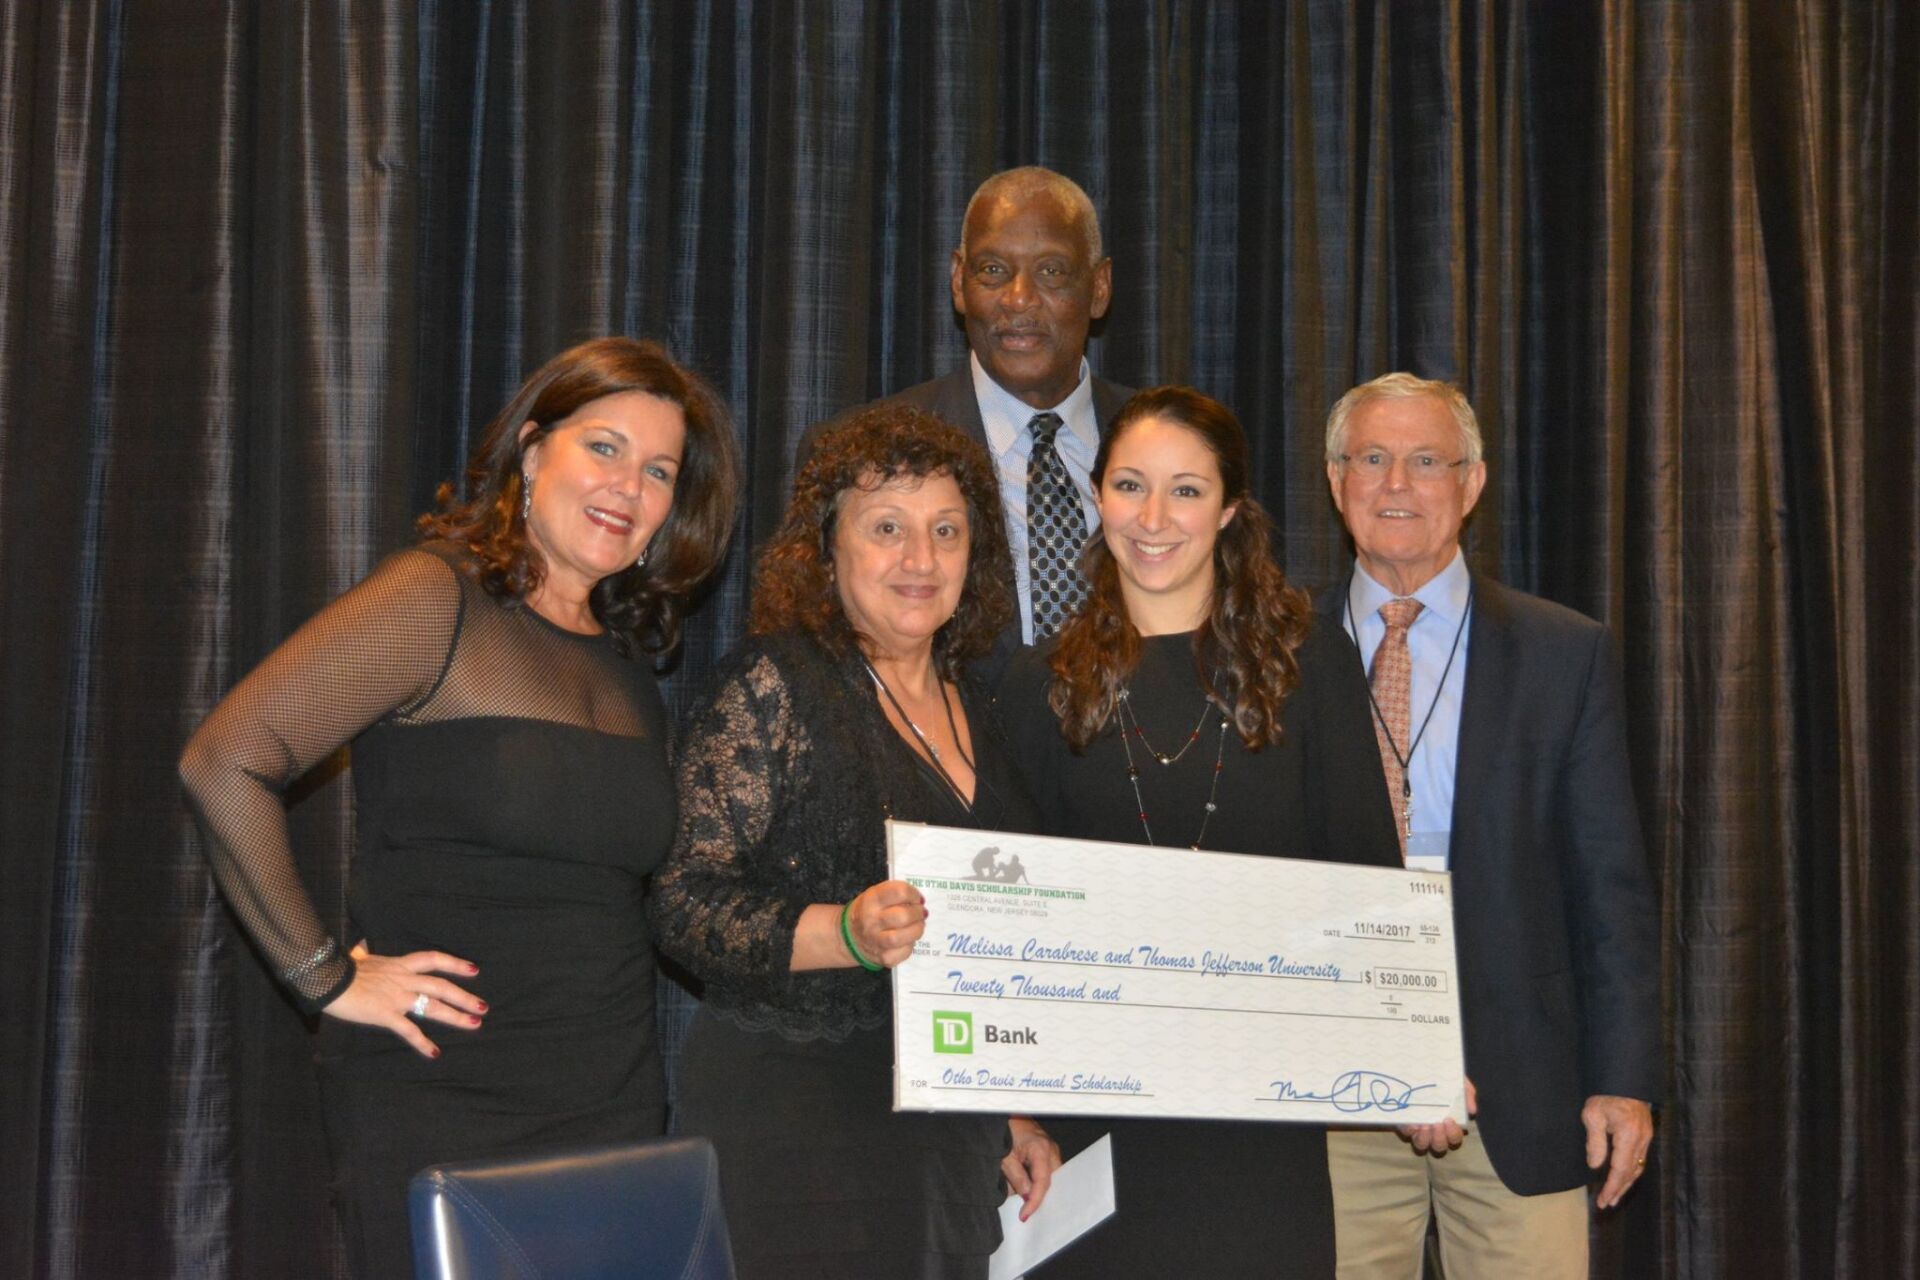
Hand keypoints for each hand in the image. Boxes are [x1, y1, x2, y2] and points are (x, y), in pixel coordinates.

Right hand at [323, 940, 485, 1058]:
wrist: (328, 979)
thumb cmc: (340, 969)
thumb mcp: (359, 958)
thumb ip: (365, 955)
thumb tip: (360, 948)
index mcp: (399, 965)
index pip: (433, 960)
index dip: (455, 963)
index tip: (473, 969)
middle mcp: (404, 979)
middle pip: (441, 986)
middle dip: (464, 996)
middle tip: (483, 1007)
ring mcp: (397, 997)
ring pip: (433, 1006)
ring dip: (455, 1016)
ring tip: (474, 1024)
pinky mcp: (386, 1014)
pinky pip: (409, 1030)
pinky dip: (422, 1042)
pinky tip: (434, 1052)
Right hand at [846, 880, 927, 967]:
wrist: (849, 937)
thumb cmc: (869, 912)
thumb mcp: (875, 895)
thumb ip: (896, 894)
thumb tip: (919, 901)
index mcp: (871, 900)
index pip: (899, 892)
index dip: (913, 894)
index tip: (916, 898)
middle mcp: (871, 920)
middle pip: (903, 916)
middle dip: (918, 913)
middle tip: (921, 912)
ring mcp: (876, 941)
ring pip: (903, 937)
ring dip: (917, 929)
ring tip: (917, 925)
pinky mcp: (883, 957)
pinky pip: (904, 952)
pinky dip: (910, 945)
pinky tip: (908, 939)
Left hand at [1001, 1117, 1060, 1220]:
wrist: (1006, 1114)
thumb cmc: (1005, 1131)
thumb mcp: (1005, 1157)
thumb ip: (1016, 1177)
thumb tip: (1026, 1197)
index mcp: (1040, 1149)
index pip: (1042, 1183)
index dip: (1035, 1201)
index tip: (1025, 1214)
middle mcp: (1051, 1149)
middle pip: (1051, 1181)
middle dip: (1038, 1196)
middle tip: (1025, 1211)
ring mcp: (1051, 1149)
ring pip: (1050, 1177)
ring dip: (1037, 1188)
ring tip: (1025, 1201)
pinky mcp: (1047, 1151)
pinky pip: (1047, 1170)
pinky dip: (1038, 1181)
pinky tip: (1029, 1189)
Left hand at [1399, 1076, 1476, 1152]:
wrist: (1418, 1064)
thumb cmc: (1442, 1076)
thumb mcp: (1458, 1080)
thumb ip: (1467, 1092)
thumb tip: (1472, 1110)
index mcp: (1448, 1122)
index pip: (1454, 1138)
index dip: (1453, 1134)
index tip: (1449, 1119)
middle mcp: (1433, 1129)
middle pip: (1440, 1146)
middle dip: (1440, 1139)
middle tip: (1438, 1123)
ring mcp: (1417, 1128)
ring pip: (1422, 1146)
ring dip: (1425, 1139)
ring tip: (1424, 1126)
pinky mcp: (1403, 1122)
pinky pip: (1406, 1133)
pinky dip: (1409, 1130)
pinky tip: (1411, 1122)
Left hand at [1583, 1094, 1653, 1208]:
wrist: (1624, 1079)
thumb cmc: (1606, 1095)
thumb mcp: (1593, 1115)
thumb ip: (1595, 1142)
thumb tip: (1595, 1166)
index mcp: (1628, 1136)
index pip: (1621, 1170)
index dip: (1612, 1187)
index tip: (1603, 1200)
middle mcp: (1641, 1140)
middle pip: (1632, 1173)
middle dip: (1619, 1190)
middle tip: (1607, 1204)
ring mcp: (1646, 1138)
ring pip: (1638, 1168)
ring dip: (1626, 1184)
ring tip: (1615, 1196)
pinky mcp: (1646, 1135)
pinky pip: (1640, 1159)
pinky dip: (1631, 1172)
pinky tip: (1623, 1177)